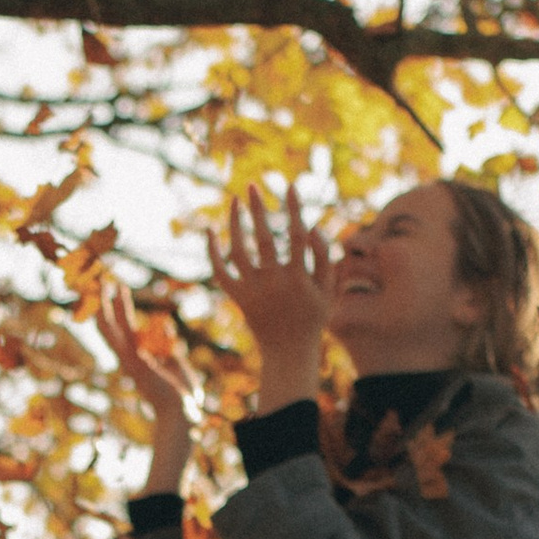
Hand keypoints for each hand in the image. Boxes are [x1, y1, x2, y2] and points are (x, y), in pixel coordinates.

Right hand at [92, 279, 192, 494]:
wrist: (182, 415)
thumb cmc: (183, 397)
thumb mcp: (180, 365)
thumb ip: (172, 347)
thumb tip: (165, 326)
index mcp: (142, 358)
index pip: (127, 328)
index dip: (122, 308)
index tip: (122, 289)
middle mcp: (131, 358)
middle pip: (115, 325)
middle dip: (108, 302)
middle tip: (103, 280)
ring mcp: (129, 361)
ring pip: (111, 329)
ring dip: (104, 307)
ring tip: (99, 285)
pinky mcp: (133, 363)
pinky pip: (117, 340)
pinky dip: (108, 323)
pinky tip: (101, 310)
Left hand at [209, 186, 333, 412]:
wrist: (288, 352)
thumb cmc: (313, 318)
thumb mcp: (328, 290)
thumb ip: (324, 257)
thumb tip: (312, 226)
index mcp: (299, 276)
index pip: (296, 234)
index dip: (293, 208)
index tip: (289, 186)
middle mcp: (274, 281)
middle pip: (263, 237)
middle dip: (257, 208)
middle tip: (251, 185)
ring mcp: (253, 290)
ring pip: (238, 251)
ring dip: (234, 224)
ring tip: (233, 201)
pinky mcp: (238, 298)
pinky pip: (220, 272)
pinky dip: (212, 252)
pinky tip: (210, 231)